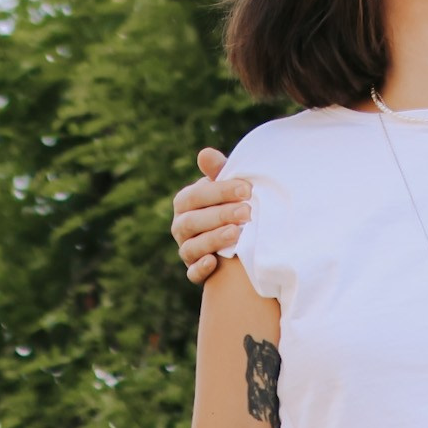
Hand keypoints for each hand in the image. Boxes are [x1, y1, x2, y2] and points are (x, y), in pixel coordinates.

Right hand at [171, 149, 250, 284]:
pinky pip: (192, 273)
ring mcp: (186, 249)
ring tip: (236, 233)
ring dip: (213, 240)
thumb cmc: (233, 204)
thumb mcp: (230, 187)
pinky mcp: (194, 270)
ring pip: (192, 247)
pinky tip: (214, 262)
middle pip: (192, 222)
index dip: (220, 192)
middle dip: (220, 215)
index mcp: (185, 202)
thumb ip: (219, 172)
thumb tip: (205, 154)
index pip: (196, 196)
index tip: (247, 189)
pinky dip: (201, 268)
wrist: (242, 237)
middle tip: (247, 212)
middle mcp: (181, 226)